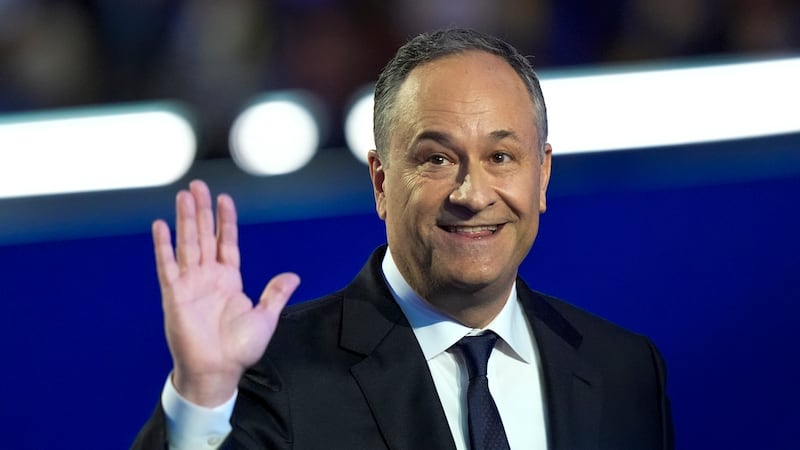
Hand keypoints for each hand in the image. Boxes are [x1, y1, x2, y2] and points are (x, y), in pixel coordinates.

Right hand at [152, 180, 299, 406]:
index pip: (226, 242)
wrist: (218, 371)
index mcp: (229, 280)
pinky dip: (163, 246)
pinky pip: (167, 265)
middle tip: (198, 186)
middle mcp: (208, 277)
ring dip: (184, 220)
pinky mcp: (174, 294)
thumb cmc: (239, 350)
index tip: (224, 199)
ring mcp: (190, 284)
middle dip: (201, 211)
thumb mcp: (266, 317)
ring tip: (184, 196)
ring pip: (187, 243)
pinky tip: (161, 226)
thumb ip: (276, 293)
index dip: (225, 221)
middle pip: (203, 236)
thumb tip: (293, 276)